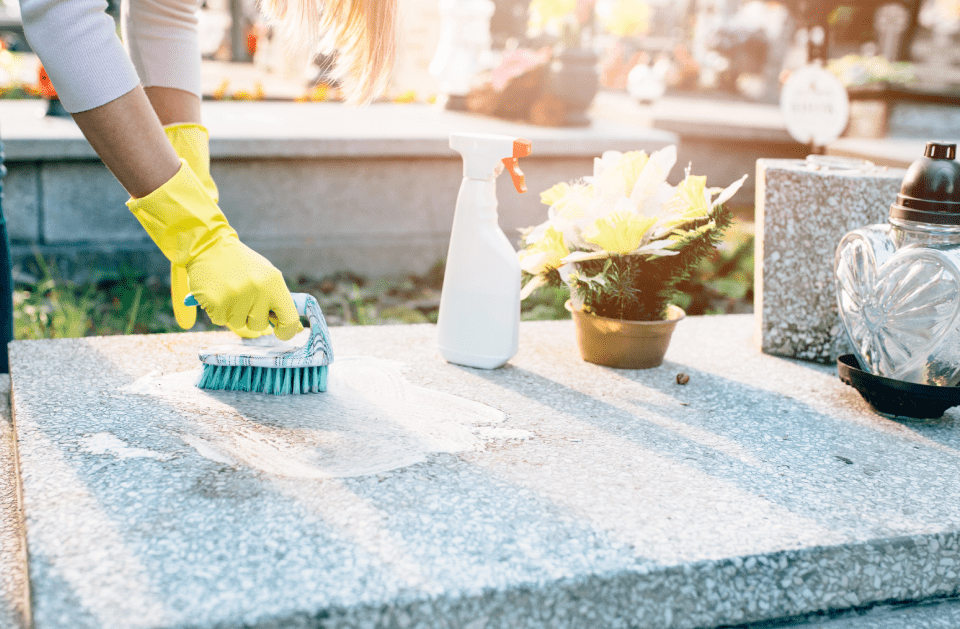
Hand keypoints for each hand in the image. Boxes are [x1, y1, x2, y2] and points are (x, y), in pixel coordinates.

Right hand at [126, 160, 302, 340]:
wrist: (209, 244)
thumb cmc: (241, 264)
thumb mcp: (266, 276)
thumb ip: (280, 300)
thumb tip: (296, 328)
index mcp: (274, 282)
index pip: (289, 319)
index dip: (286, 331)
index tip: (279, 331)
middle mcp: (258, 290)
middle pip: (259, 325)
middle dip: (251, 316)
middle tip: (243, 296)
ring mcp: (236, 296)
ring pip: (238, 324)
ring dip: (233, 313)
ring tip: (229, 291)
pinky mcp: (215, 301)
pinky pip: (219, 320)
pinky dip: (217, 311)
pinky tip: (216, 292)